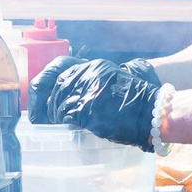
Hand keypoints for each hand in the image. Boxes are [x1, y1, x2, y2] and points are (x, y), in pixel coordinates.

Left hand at [29, 55, 164, 148]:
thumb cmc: (137, 104)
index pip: (59, 65)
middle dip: (44, 102)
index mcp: (95, 66)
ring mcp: (87, 90)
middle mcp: (89, 74)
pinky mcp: (86, 108)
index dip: (45, 79)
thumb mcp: (114, 81)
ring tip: (55, 123)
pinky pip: (64, 115)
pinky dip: (61, 122)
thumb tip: (70, 94)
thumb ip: (93, 81)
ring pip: (57, 101)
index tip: (39, 91)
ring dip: (53, 115)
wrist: (152, 114)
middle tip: (41, 115)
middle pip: (55, 85)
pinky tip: (65, 126)